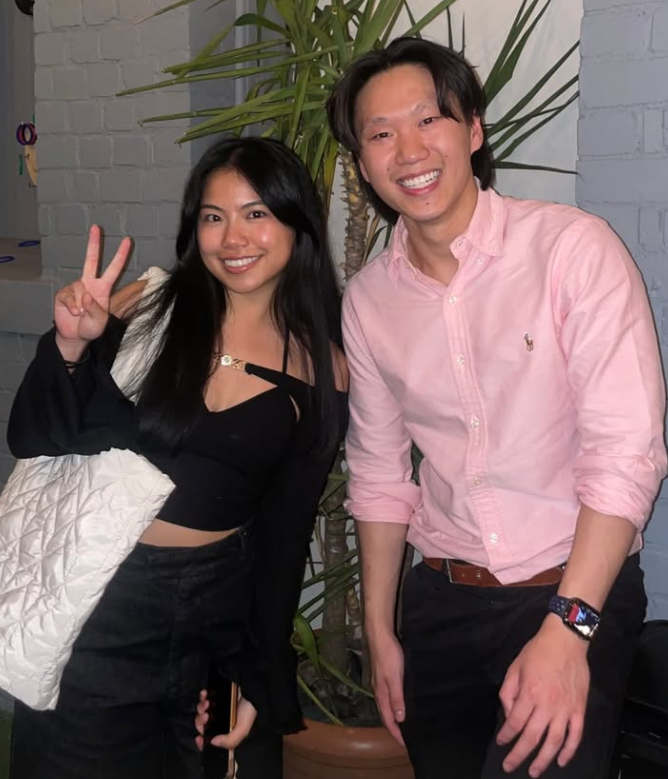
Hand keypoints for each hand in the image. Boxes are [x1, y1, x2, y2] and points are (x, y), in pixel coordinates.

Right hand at [54, 225, 130, 358]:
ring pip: (79, 288)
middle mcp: (90, 284)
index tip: (127, 241)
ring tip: (81, 314)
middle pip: (91, 260)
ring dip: (81, 305)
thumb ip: (95, 309)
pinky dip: (71, 307)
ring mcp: (76, 287)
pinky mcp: (64, 294)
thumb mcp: (99, 321)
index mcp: (103, 288)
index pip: (113, 269)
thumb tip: (86, 296)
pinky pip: (68, 297)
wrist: (74, 335)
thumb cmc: (91, 327)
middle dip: (94, 243)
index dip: (120, 255)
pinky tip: (73, 313)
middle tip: (96, 226)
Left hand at [195, 689, 256, 750]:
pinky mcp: (215, 696)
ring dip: (201, 708)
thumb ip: (230, 741)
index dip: (202, 742)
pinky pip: (203, 698)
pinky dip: (202, 696)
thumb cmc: (249, 710)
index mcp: (224, 733)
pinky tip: (206, 694)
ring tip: (208, 703)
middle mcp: (218, 722)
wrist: (251, 690)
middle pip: (202, 725)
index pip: (209, 741)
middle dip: (201, 722)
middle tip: (206, 716)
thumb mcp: (243, 730)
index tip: (199, 738)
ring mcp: (216, 709)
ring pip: (201, 712)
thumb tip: (213, 742)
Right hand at [368, 632, 405, 744]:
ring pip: (386, 704)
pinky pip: (388, 695)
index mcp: (381, 694)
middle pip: (385, 714)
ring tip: (404, 723)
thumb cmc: (388, 655)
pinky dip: (393, 703)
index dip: (396, 733)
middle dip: (394, 727)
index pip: (388, 720)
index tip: (405, 744)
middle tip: (405, 737)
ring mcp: (379, 682)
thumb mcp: (395, 678)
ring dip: (393, 715)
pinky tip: (400, 700)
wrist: (380, 635)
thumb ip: (397, 699)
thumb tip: (400, 719)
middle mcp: (378, 690)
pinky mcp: (382, 674)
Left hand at [496, 616, 588, 776]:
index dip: (506, 736)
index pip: (515, 722)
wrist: (566, 640)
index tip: (501, 743)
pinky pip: (576, 735)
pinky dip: (569, 751)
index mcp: (529, 693)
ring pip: (554, 742)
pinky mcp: (579, 709)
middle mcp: (547, 704)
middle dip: (519, 755)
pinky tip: (561, 760)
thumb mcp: (515, 667)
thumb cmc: (538, 652)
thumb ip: (508, 692)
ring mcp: (565, 709)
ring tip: (534, 771)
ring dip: (543, 760)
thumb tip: (510, 714)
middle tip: (510, 767)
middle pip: (532, 737)